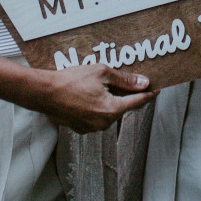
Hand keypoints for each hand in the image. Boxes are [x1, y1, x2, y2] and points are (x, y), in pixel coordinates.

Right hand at [31, 60, 151, 132]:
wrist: (44, 93)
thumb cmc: (71, 80)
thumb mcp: (102, 73)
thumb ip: (125, 80)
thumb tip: (143, 83)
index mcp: (111, 110)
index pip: (137, 102)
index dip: (148, 94)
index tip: (157, 89)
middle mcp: (103, 123)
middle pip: (123, 107)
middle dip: (127, 95)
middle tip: (130, 82)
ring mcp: (91, 128)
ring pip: (109, 112)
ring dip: (110, 101)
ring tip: (104, 85)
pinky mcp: (80, 128)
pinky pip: (96, 117)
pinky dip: (98, 106)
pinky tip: (91, 94)